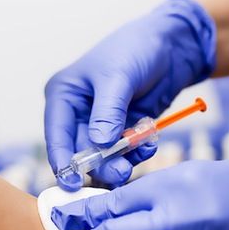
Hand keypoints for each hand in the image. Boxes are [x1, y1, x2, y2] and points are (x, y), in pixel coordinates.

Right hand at [44, 0, 215, 189]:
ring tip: (144, 149)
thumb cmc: (136, 48)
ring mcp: (101, 123)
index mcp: (64, 95)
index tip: (73, 185)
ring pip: (104, 157)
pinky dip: (137, 152)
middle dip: (101, 165)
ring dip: (123, 160)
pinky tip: (150, 141)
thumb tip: (99, 145)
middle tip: (122, 172)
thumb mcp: (118, 77)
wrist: (172, 44)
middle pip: (80, 153)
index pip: (56, 135)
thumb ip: (108, 112)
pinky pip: (125, 152)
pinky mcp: (123, 129)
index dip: (63, 162)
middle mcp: (77, 112)